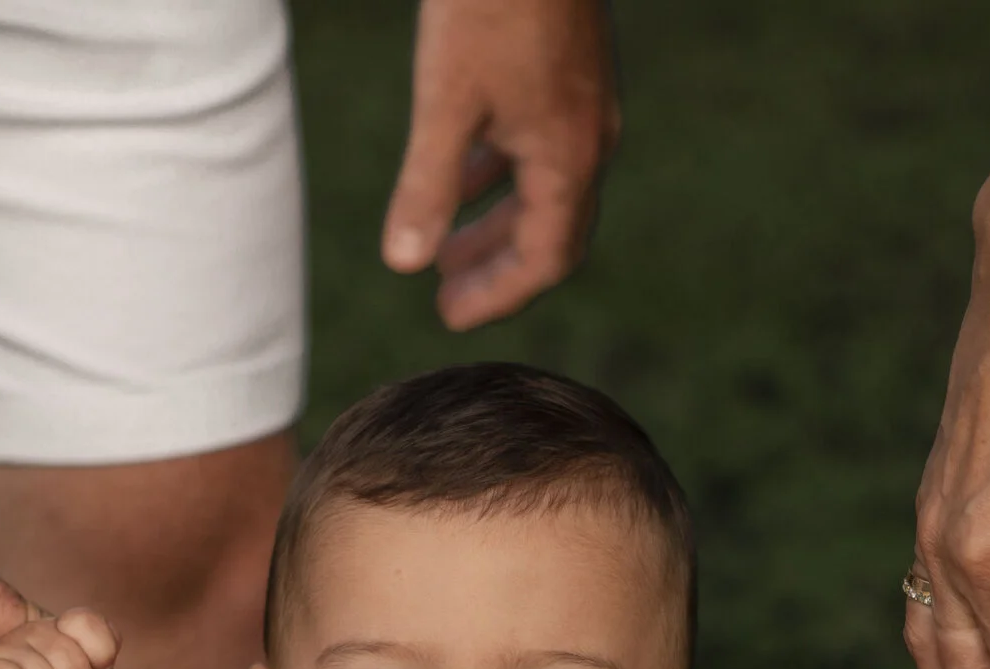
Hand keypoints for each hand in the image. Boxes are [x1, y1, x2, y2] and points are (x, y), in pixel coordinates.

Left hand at [381, 0, 617, 330]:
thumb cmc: (488, 5)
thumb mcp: (445, 101)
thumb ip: (426, 186)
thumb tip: (401, 265)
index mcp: (569, 157)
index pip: (546, 258)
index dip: (499, 295)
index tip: (449, 317)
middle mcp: (588, 138)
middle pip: (552, 231)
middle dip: (497, 270)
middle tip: (445, 300)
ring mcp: (582, 105)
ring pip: (544, 189)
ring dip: (495, 224)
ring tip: (444, 250)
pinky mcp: (567, 75)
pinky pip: (540, 149)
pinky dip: (499, 176)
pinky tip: (459, 172)